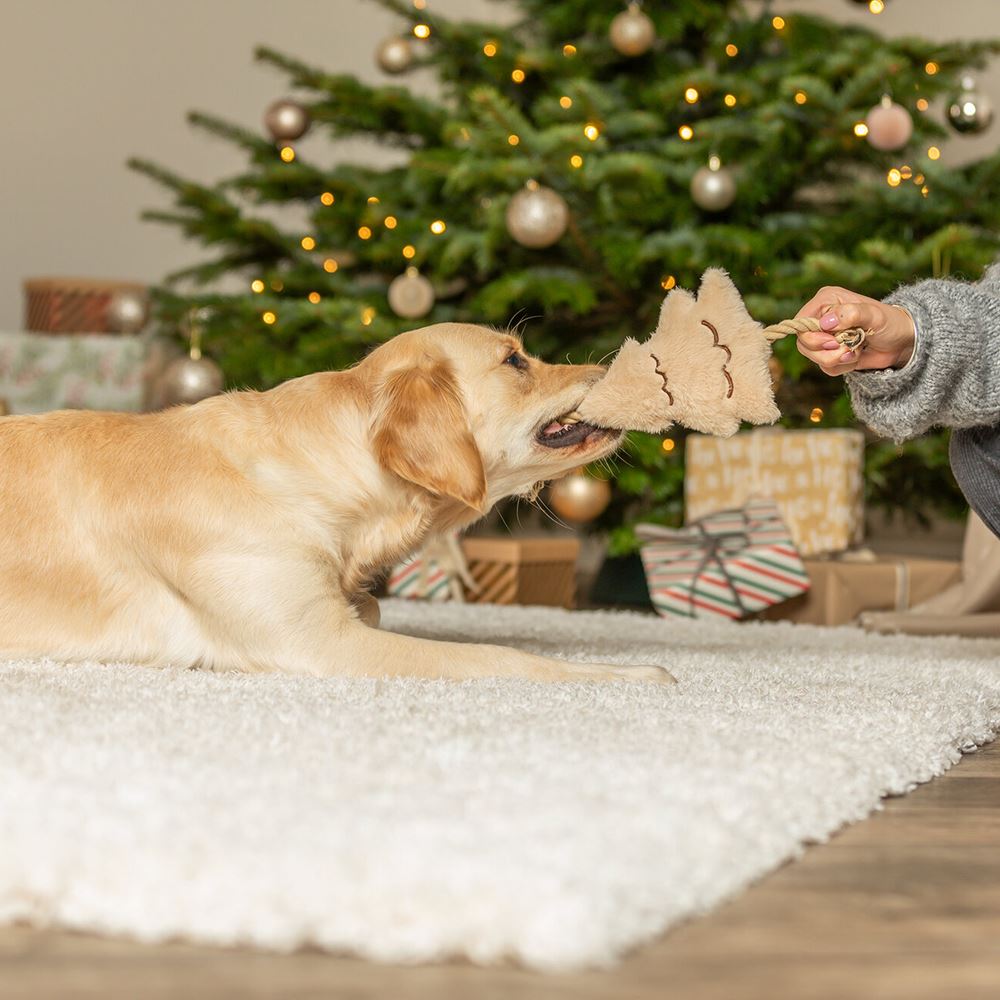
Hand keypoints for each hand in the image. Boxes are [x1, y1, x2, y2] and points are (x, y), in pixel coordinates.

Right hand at [794, 286, 915, 375]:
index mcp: (825, 301)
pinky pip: (825, 367)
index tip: (833, 341)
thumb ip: (851, 314)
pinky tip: (855, 357)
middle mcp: (821, 318)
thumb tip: (826, 322)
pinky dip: (842, 367)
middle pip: (804, 343)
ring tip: (855, 351)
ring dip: (836, 359)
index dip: (813, 337)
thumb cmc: (890, 322)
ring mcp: (825, 337)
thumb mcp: (874, 315)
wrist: (902, 342)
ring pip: (813, 357)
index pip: (801, 323)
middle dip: (826, 351)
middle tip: (848, 348)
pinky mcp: (830, 354)